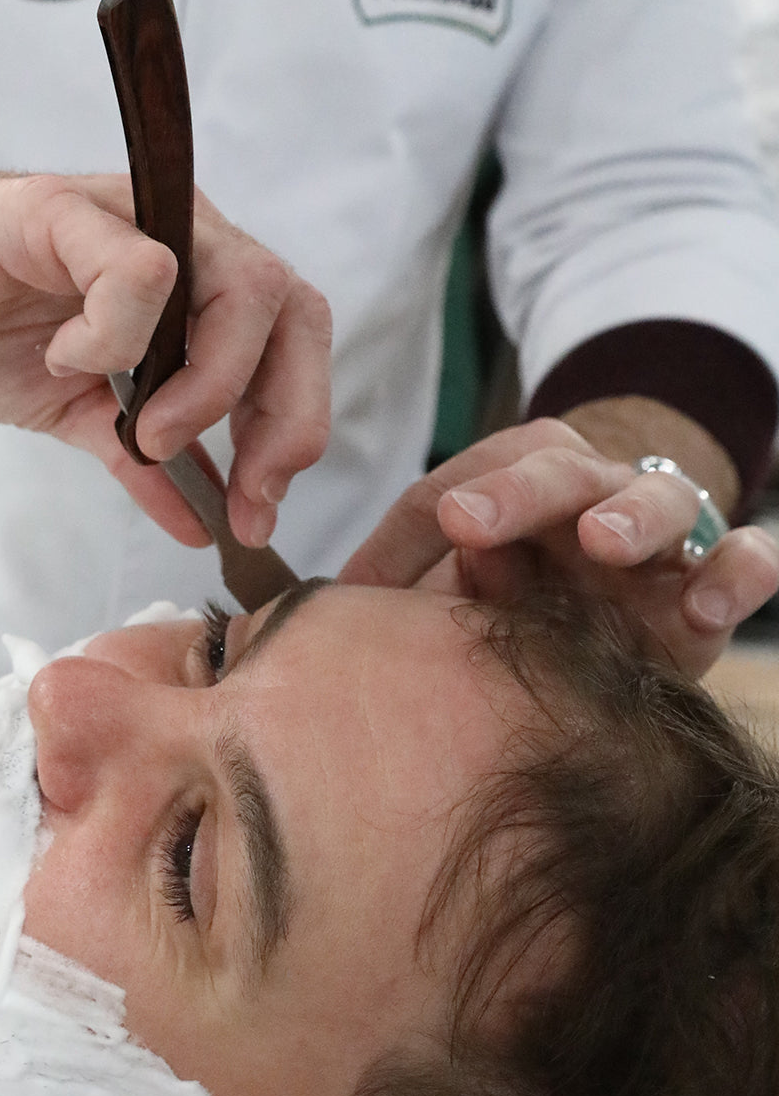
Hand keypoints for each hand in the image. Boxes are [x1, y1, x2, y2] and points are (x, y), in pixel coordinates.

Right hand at [0, 170, 331, 548]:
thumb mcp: (77, 416)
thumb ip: (143, 460)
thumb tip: (205, 525)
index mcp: (196, 290)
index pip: (293, 343)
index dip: (293, 428)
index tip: (254, 509)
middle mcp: (185, 241)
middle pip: (295, 311)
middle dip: (282, 417)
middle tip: (238, 491)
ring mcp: (137, 217)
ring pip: (244, 286)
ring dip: (210, 385)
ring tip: (147, 432)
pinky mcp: (74, 208)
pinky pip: (143, 271)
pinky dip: (115, 338)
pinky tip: (64, 358)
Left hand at [339, 417, 778, 675]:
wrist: (617, 627)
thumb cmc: (516, 601)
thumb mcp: (457, 592)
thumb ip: (416, 584)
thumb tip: (355, 596)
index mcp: (519, 484)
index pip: (468, 478)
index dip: (419, 519)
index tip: (365, 581)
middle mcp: (590, 495)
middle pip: (560, 469)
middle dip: (514, 492)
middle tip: (468, 522)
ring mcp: (660, 536)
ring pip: (661, 496)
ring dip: (631, 516)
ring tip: (600, 542)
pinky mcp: (712, 584)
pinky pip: (747, 558)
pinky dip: (737, 571)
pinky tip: (706, 608)